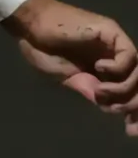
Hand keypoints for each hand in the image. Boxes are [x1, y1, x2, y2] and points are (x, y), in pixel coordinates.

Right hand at [7, 0, 137, 130]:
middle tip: (117, 113)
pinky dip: (117, 69)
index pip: (129, 92)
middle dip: (134, 105)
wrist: (30, 27)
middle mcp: (115, 58)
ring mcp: (115, 46)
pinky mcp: (112, 34)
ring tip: (99, 91)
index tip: (129, 130)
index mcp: (105, 71)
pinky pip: (129, 56)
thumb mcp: (67, 78)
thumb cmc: (42, 50)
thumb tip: (109, 106)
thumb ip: (89, 89)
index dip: (133, 112)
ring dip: (123, 89)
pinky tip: (98, 68)